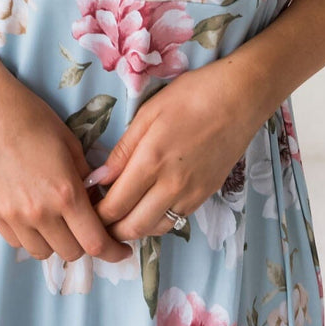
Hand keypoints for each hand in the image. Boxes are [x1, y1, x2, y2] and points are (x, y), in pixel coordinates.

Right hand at [0, 72, 132, 263]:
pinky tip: (34, 216)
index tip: (121, 251)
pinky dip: (31, 236)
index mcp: (66, 193)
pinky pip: (18, 242)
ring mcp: (14, 217)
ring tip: (58, 220)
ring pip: (43, 253)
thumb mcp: (71, 145)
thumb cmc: (34, 119)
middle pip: (71, 253)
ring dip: (56, 242)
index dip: (113, 252)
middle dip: (84, 243)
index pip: (95, 242)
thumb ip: (87, 179)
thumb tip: (97, 202)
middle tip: (86, 224)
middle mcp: (40, 213)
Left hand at [85, 57, 265, 242]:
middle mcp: (171, 186)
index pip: (114, 206)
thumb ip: (122, 150)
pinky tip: (149, 204)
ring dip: (134, 228)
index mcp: (151, 162)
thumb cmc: (191, 95)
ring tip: (121, 214)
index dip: (95, 214)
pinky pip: (175, 219)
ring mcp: (191, 195)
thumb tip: (98, 179)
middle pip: (133, 228)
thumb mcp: (148, 113)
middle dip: (110, 230)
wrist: (239, 99)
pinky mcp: (206, 195)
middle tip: (98, 220)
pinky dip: (157, 220)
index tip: (85, 208)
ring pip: (155, 229)